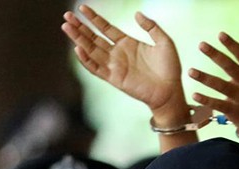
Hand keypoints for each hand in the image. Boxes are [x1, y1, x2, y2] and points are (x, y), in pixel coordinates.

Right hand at [61, 6, 183, 112]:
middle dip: (80, 27)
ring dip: (78, 39)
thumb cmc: (170, 68)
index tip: (82, 7)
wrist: (171, 91)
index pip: (106, 28)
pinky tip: (78, 48)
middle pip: (94, 38)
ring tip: (66, 26)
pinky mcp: (114, 78)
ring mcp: (115, 66)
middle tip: (67, 16)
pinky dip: (86, 59)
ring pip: (91, 50)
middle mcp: (118, 53)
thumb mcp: (164, 42)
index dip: (94, 18)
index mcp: (128, 43)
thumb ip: (151, 27)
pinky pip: (96, 68)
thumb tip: (137, 13)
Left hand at [189, 29, 238, 142]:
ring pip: (220, 86)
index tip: (220, 34)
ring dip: (205, 78)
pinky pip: (218, 104)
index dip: (232, 45)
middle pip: (229, 66)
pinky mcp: (233, 111)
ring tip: (190, 71)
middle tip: (201, 44)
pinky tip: (194, 94)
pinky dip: (206, 100)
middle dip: (215, 55)